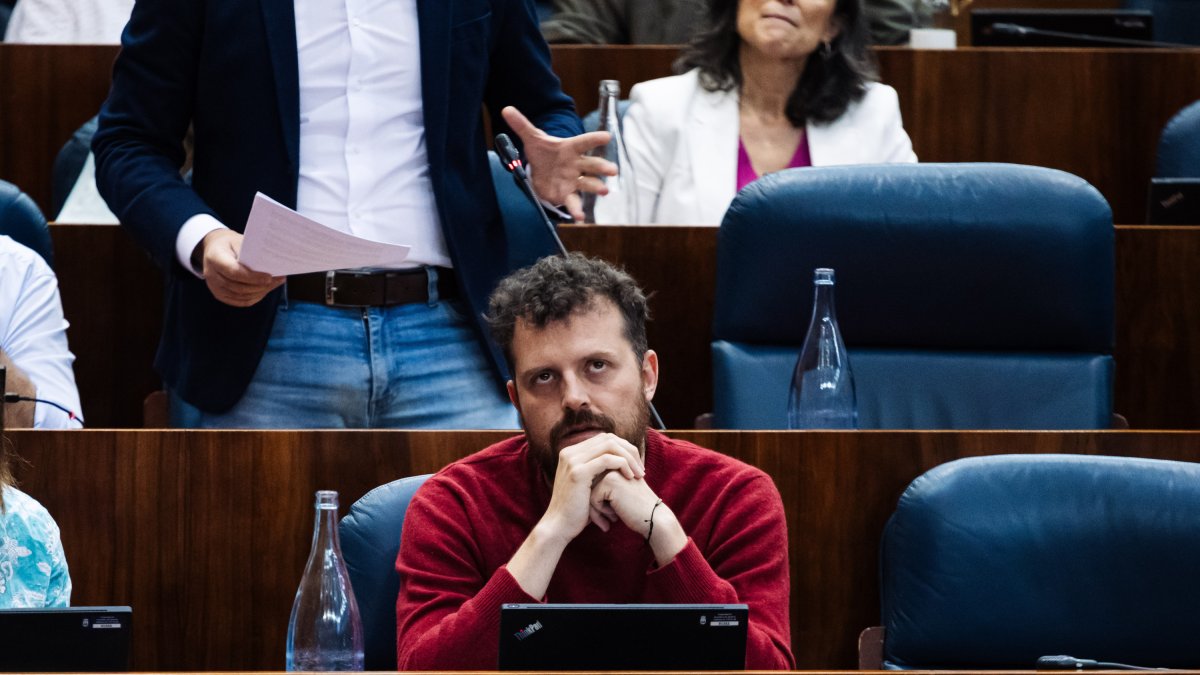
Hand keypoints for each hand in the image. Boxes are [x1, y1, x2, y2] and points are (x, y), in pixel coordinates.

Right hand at [197, 229, 283, 306]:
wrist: (214, 248)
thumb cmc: (230, 243)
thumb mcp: (238, 240)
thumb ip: (250, 253)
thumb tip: (270, 264)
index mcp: (214, 258)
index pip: (234, 272)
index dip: (253, 277)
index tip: (269, 277)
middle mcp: (211, 274)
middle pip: (239, 287)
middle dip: (261, 286)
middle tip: (279, 279)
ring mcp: (214, 287)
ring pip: (241, 296)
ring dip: (261, 292)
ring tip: (276, 283)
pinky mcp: (220, 295)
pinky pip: (240, 301)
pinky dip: (255, 297)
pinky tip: (266, 289)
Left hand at [501, 106, 616, 221]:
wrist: (543, 169)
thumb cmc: (543, 152)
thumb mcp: (532, 138)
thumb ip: (521, 125)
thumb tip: (506, 109)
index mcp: (570, 148)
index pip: (584, 142)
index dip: (595, 139)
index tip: (607, 137)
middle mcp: (576, 164)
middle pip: (592, 164)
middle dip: (603, 167)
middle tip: (612, 170)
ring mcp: (574, 180)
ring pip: (588, 184)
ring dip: (597, 187)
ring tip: (604, 191)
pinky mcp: (568, 194)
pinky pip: (574, 202)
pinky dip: (576, 210)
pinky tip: (580, 218)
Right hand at [540, 432, 645, 544]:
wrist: (559, 526)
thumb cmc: (576, 510)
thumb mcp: (586, 485)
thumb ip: (596, 470)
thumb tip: (618, 461)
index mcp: (571, 453)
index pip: (604, 438)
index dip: (623, 448)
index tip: (636, 464)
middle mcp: (570, 452)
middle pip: (608, 438)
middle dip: (629, 450)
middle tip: (641, 468)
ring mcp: (572, 460)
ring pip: (610, 446)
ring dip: (629, 458)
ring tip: (639, 474)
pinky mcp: (578, 472)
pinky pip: (607, 459)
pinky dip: (623, 465)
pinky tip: (630, 477)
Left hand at [591, 472, 687, 565]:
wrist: (655, 519)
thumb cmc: (635, 511)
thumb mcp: (618, 495)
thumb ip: (602, 488)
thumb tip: (581, 492)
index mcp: (615, 465)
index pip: (592, 484)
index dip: (597, 502)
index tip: (610, 514)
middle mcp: (613, 464)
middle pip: (588, 487)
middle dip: (595, 507)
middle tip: (608, 519)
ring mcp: (611, 470)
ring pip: (588, 493)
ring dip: (596, 511)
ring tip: (611, 519)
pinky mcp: (609, 481)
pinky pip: (592, 499)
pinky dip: (599, 512)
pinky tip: (615, 516)